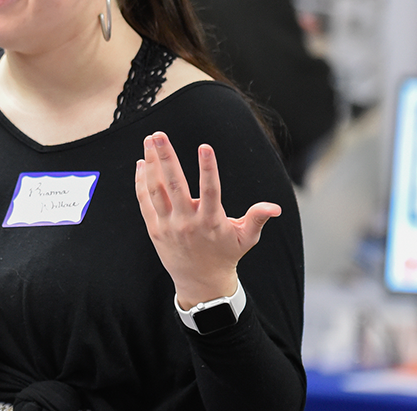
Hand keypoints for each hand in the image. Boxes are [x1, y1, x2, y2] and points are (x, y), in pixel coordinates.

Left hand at [135, 131, 281, 308]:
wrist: (200, 281)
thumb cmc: (226, 255)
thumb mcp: (246, 238)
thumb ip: (257, 218)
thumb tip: (275, 208)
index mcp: (211, 221)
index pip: (210, 190)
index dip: (208, 168)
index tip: (204, 146)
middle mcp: (187, 221)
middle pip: (175, 185)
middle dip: (166, 158)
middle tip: (158, 135)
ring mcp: (168, 225)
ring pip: (157, 190)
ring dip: (151, 164)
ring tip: (149, 141)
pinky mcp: (154, 228)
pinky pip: (145, 201)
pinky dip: (142, 182)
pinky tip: (142, 163)